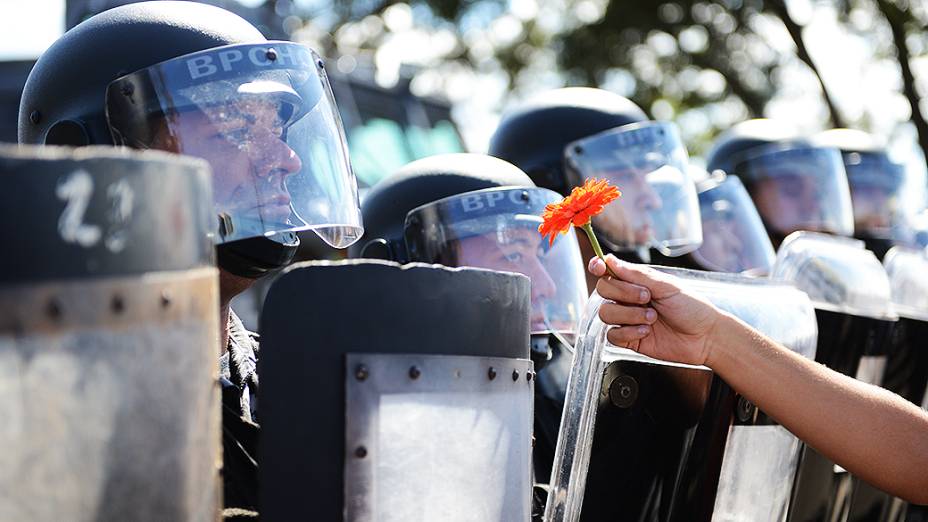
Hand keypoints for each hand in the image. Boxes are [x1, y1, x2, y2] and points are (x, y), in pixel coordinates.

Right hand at [589, 255, 721, 365]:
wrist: (705, 337)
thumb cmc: (691, 307)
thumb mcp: (666, 285)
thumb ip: (637, 274)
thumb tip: (610, 260)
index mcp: (636, 282)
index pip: (608, 272)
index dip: (598, 267)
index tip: (599, 267)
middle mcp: (628, 299)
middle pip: (603, 290)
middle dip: (623, 293)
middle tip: (647, 297)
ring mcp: (628, 319)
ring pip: (605, 313)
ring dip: (629, 315)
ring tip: (652, 318)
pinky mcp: (629, 339)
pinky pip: (612, 335)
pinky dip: (629, 332)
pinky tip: (646, 332)